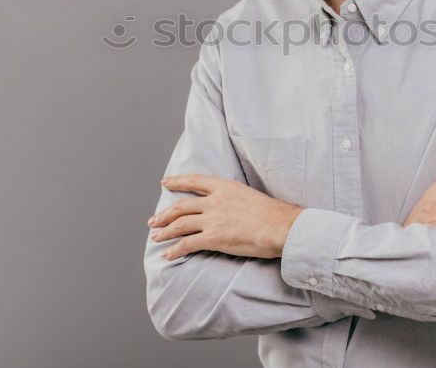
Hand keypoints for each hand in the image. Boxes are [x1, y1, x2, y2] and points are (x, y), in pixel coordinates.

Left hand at [148, 174, 304, 260]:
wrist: (281, 227)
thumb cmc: (273, 215)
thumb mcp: (250, 196)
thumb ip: (234, 198)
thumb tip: (229, 206)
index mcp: (225, 187)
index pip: (195, 180)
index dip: (177, 181)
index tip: (165, 182)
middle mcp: (215, 201)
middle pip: (181, 206)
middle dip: (164, 214)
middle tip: (154, 220)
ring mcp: (213, 220)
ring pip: (180, 225)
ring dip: (165, 232)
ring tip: (156, 237)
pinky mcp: (214, 238)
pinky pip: (187, 244)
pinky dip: (174, 250)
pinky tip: (167, 255)